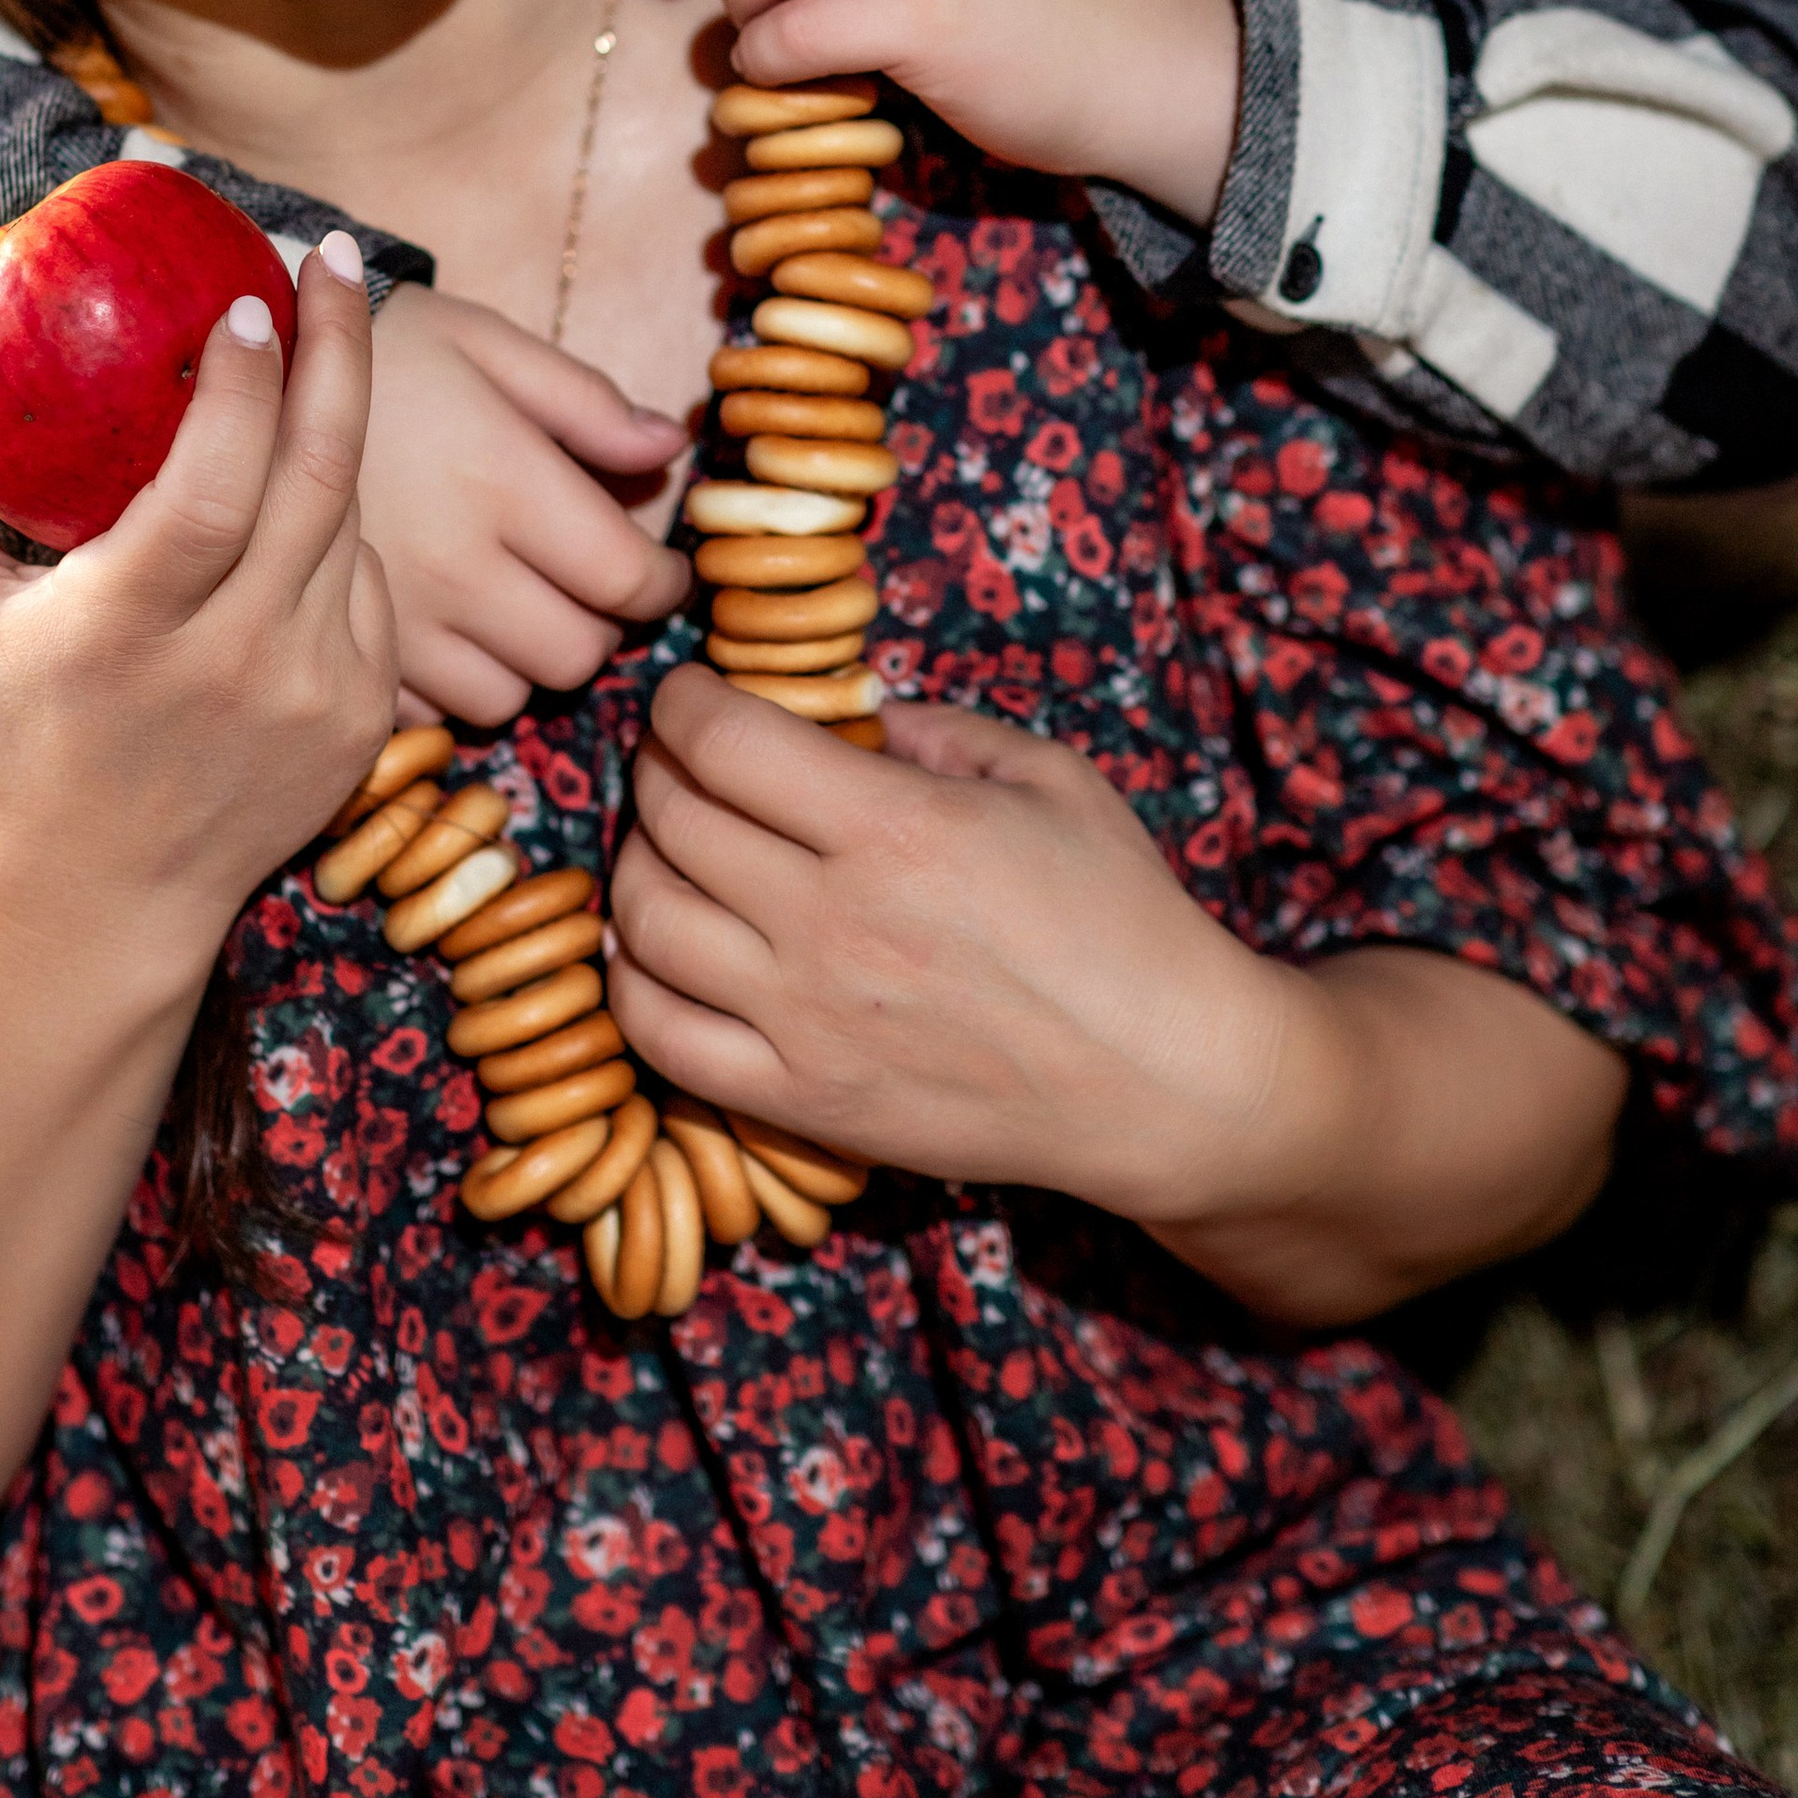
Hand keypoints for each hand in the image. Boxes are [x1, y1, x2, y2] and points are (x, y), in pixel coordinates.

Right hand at [0, 241, 395, 1008]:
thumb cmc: (14, 726)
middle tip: (331, 257)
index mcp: (130, 632)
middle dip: (339, 349)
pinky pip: (373, 581)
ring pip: (351, 521)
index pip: (216, 490)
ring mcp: (314, 694)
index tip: (248, 297)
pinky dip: (337, 528)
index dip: (245, 389)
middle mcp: (236, 666)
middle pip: (318, 479)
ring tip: (308, 355)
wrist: (106, 896)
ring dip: (332, 431)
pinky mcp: (364, 716)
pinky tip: (294, 499)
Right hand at [363, 282, 688, 726]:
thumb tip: (670, 451)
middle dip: (598, 624)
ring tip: (508, 606)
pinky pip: (430, 714)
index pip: (626, 578)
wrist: (244, 380)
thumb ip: (586, 400)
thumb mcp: (486, 343)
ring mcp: (392, 621)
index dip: (662, 583)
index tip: (661, 572)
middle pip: (576, 654)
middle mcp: (454, 566)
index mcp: (502, 480)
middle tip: (582, 586)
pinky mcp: (340, 653)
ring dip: (525, 662)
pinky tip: (442, 627)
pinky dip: (451, 684)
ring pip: (507, 698)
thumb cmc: (385, 348)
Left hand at [607, 679, 1622, 1321]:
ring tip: (671, 845)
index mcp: (895, 826)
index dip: (682, 701)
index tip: (691, 696)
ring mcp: (806, 1020)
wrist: (1165, 1082)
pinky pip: (659, 1037)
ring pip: (645, 919)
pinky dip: (631, 980)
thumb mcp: (1049, 778)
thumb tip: (847, 712)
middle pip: (671, 817)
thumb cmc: (1121, 916)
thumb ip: (937, 729)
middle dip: (659, 767)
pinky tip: (659, 946)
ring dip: (636, 864)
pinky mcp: (801, 1102)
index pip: (718, 738)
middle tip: (682, 760)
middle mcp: (832, 920)